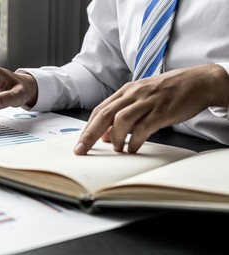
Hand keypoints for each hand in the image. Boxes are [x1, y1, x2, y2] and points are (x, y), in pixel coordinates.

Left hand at [74, 64, 228, 154]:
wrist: (198, 81)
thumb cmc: (168, 91)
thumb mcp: (141, 99)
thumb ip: (122, 114)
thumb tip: (106, 136)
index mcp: (126, 90)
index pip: (100, 110)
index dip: (87, 127)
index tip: (80, 143)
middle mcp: (133, 94)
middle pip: (104, 115)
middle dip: (90, 134)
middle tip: (81, 150)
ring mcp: (147, 101)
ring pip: (121, 119)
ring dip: (115, 137)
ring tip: (116, 149)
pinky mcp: (162, 110)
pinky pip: (143, 127)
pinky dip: (135, 140)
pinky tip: (132, 148)